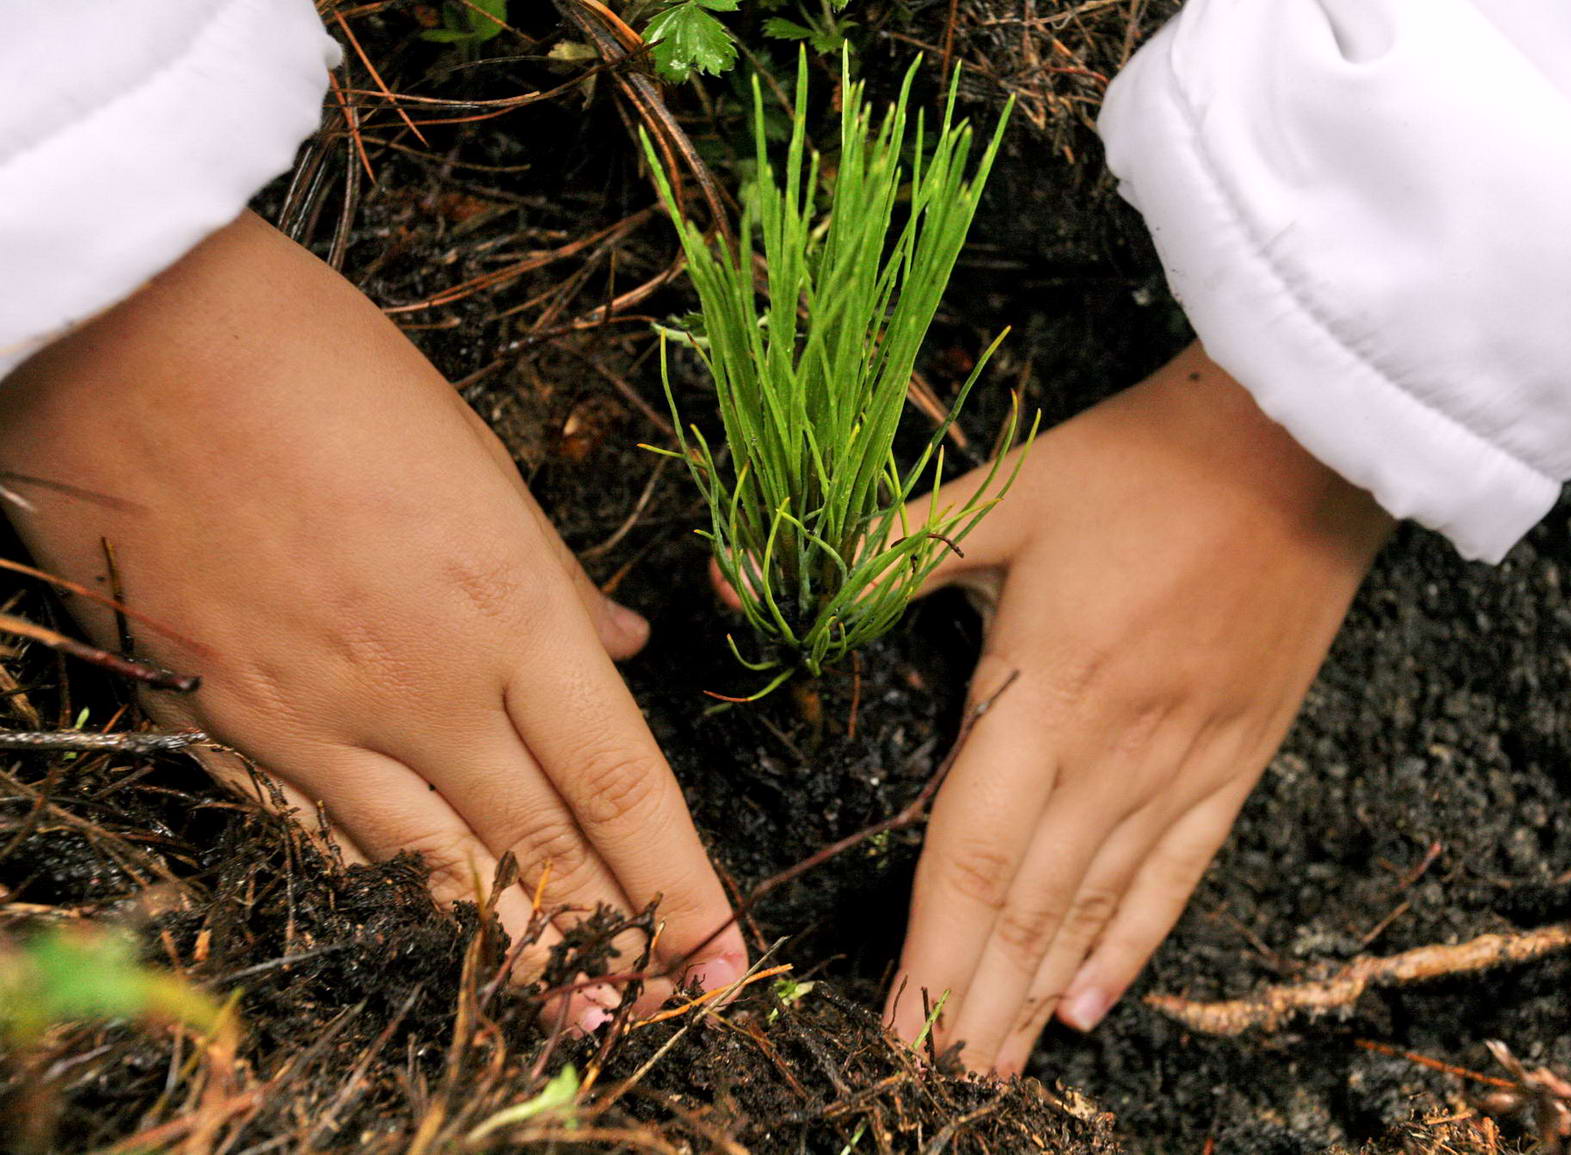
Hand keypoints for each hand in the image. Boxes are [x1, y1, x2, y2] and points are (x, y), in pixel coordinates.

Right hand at [0, 213, 746, 1018]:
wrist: (137, 338)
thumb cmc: (323, 368)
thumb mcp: (477, 457)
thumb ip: (553, 580)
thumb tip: (617, 649)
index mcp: (508, 609)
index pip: (621, 783)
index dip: (680, 883)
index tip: (724, 950)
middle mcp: (425, 687)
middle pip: (541, 848)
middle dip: (614, 943)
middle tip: (664, 1012)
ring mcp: (317, 718)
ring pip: (433, 871)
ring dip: (511, 952)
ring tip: (569, 1015)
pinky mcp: (222, 726)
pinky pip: (321, 838)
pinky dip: (383, 893)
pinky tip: (421, 934)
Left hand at [884, 343, 1392, 1073]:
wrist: (1304, 445)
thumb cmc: (1142, 463)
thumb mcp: (1003, 494)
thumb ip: (878, 554)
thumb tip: (741, 576)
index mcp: (1044, 690)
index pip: (973, 854)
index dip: (932, 953)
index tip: (897, 1031)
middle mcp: (1114, 750)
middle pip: (1030, 905)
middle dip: (974, 1004)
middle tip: (931, 1085)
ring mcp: (1183, 764)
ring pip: (1097, 907)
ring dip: (1037, 994)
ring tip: (994, 1070)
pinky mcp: (1236, 760)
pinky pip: (1178, 874)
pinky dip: (1132, 946)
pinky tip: (1092, 1006)